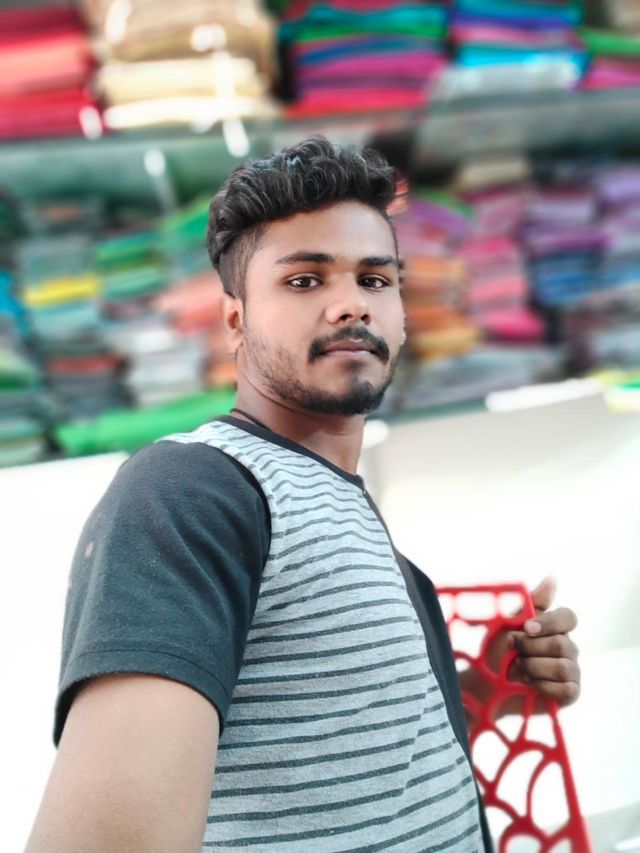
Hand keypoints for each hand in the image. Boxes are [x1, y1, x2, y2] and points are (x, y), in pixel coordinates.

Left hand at [508, 576, 580, 707]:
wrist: (483, 682)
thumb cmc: (495, 649)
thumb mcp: (508, 621)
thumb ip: (532, 602)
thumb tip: (552, 578)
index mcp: (553, 627)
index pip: (568, 617)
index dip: (549, 622)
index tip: (526, 627)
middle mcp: (567, 647)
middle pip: (562, 643)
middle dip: (531, 648)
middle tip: (513, 651)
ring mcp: (571, 671)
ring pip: (563, 666)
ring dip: (533, 667)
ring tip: (517, 669)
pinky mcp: (570, 693)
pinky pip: (566, 689)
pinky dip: (542, 686)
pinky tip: (528, 684)